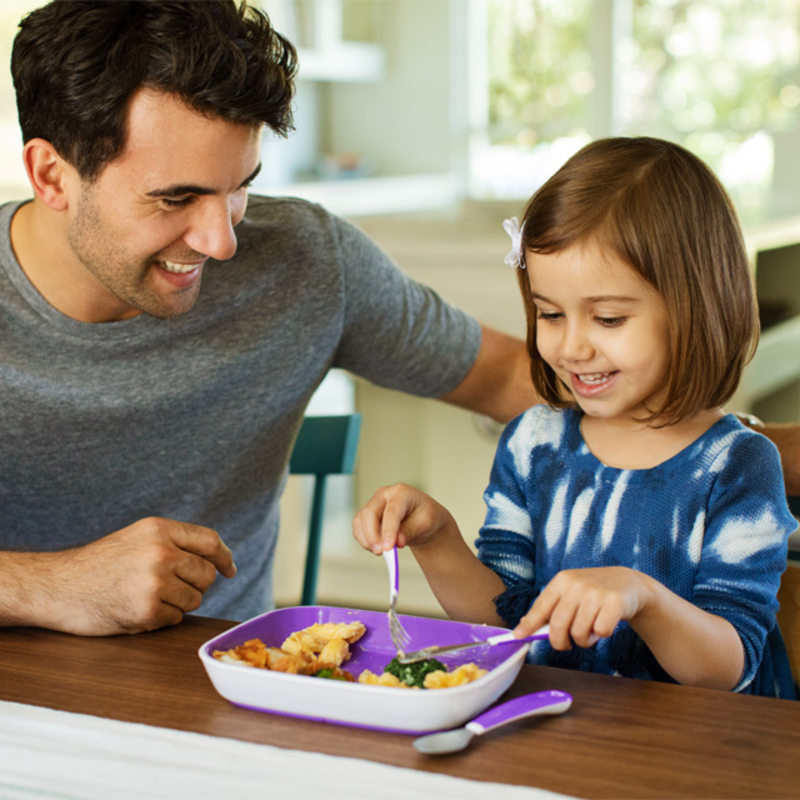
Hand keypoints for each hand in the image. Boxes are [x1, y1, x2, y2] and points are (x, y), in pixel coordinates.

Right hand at [41, 517, 235, 635]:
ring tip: (146, 596)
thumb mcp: (137, 538)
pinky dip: (161, 620)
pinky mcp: (147, 611)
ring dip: (177, 604)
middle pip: (206, 574)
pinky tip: (136, 610)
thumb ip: (173, 543)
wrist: (56, 587)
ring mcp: (154, 582)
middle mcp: (160, 552)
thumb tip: (218, 560)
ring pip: (195, 599)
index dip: (224, 557)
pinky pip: (176, 619)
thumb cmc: (98, 565)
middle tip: (168, 587)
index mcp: (158, 529)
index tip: (229, 569)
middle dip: (195, 585)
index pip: (210, 541)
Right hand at [352, 484, 454, 554]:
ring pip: (360, 521)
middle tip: (381, 553)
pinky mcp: (367, 515)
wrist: (422, 519)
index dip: (388, 531)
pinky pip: (359, 528)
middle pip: (369, 513)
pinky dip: (364, 540)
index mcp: (401, 492)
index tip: (388, 548)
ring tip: (382, 552)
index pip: (391, 512)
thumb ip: (410, 531)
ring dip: (367, 540)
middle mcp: (384, 495)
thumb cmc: (426, 516)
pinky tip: (377, 547)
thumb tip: (397, 542)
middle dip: (373, 536)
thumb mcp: (425, 523)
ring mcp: (373, 504)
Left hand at [514, 567, 653, 649]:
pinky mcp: (614, 602)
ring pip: (579, 633)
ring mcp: (595, 592)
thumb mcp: (570, 593)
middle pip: (558, 625)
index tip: (518, 636)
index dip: (529, 624)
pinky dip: (602, 635)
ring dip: (584, 641)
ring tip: (591, 630)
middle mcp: (576, 584)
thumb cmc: (593, 593)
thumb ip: (551, 608)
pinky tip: (605, 624)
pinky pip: (600, 632)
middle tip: (566, 645)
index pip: (541, 606)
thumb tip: (525, 627)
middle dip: (560, 642)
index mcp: (562, 581)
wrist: (627, 583)